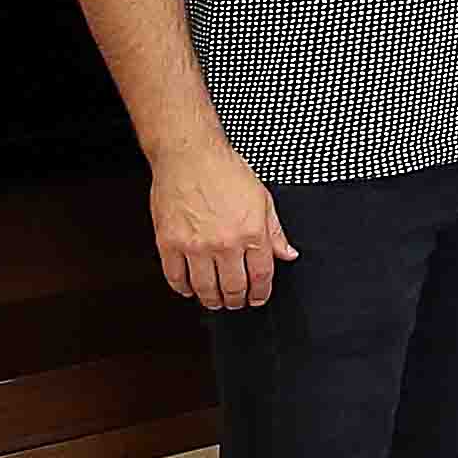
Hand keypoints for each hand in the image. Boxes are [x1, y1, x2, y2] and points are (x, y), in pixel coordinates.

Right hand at [152, 141, 296, 310]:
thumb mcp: (262, 199)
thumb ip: (275, 231)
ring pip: (205, 288)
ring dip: (212, 300)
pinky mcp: (169, 243)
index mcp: (252, 233)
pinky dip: (183, 288)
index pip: (261, 276)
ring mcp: (195, 246)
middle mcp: (224, 243)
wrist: (189, 155)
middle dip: (237, 300)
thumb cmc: (225, 171)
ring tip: (215, 300)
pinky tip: (189, 288)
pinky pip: (175, 277)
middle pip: (233, 287)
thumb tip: (288, 254)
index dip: (261, 293)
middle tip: (236, 302)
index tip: (258, 298)